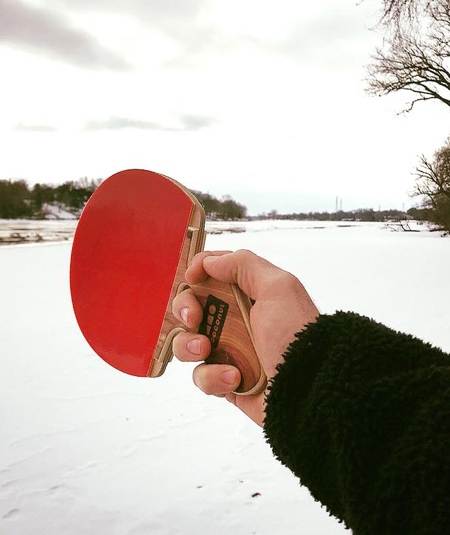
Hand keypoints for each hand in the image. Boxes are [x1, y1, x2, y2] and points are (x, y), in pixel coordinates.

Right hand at [172, 250, 318, 425]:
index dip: (197, 272)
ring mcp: (228, 351)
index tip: (192, 277)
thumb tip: (210, 261)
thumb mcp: (279, 287)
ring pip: (187, 342)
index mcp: (248, 295)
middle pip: (190, 306)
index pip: (212, 274)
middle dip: (184, 309)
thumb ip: (244, 265)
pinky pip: (201, 376)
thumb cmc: (298, 336)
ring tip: (206, 350)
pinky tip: (234, 378)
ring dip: (189, 345)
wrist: (310, 389)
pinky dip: (213, 377)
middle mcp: (235, 320)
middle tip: (194, 318)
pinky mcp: (225, 381)